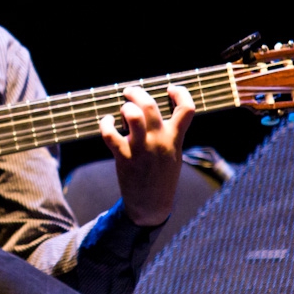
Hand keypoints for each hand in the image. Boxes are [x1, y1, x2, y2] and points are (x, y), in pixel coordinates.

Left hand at [99, 84, 194, 226]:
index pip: (188, 109)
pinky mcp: (125, 157)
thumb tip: (152, 110)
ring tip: (122, 107)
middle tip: (130, 92)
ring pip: (133, 117)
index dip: (181, 92)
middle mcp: (159, 140)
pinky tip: (107, 122)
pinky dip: (106, 124)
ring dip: (125, 106)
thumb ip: (168, 133)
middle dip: (138, 93)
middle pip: (150, 106)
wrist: (151, 205)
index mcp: (174, 138)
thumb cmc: (160, 175)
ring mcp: (142, 149)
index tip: (170, 88)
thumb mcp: (173, 153)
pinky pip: (111, 135)